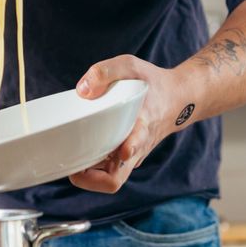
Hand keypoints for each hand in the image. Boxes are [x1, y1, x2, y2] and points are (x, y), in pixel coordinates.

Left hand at [69, 55, 187, 193]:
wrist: (178, 99)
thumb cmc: (151, 83)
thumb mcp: (132, 66)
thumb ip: (106, 72)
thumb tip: (82, 91)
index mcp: (143, 124)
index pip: (138, 141)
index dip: (130, 148)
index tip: (124, 151)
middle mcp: (137, 147)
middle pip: (116, 178)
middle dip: (92, 180)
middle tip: (72, 170)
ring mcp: (131, 156)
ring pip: (109, 179)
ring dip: (88, 177)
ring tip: (67, 164)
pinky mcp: (125, 158)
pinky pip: (107, 172)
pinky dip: (91, 169)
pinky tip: (75, 158)